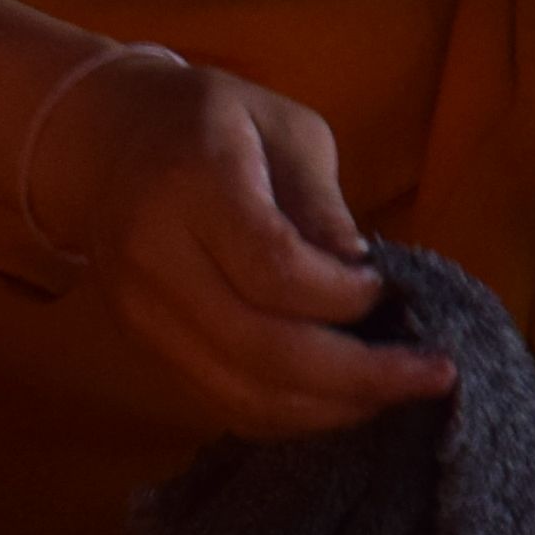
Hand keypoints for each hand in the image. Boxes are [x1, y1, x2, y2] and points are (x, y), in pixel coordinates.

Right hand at [32, 54, 459, 435]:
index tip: (390, 291)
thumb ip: (322, 205)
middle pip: (260, 348)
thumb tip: (366, 276)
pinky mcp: (143, 347)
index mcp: (193, 184)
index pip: (273, 269)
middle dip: (358, 375)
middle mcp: (155, 259)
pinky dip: (286, 415)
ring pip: (239, 392)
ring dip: (328, 408)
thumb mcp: (285, 128)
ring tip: (395, 394)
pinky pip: (219, 403)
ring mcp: (141, 313)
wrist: (103, 141)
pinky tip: (339, 402)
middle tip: (431, 374)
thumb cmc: (214, 120)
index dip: (343, 297)